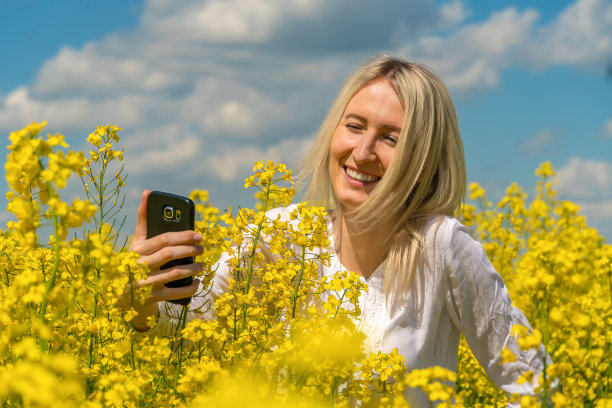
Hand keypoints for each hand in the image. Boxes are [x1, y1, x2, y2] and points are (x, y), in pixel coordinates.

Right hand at [121, 190, 202, 330]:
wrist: (118, 294)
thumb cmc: (132, 261)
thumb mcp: (135, 242)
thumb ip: (143, 219)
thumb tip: (147, 193)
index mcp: (136, 250)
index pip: (163, 239)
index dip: (184, 236)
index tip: (198, 235)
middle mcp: (139, 266)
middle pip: (169, 254)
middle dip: (189, 250)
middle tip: (202, 249)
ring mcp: (144, 283)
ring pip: (174, 274)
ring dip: (192, 268)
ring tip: (201, 265)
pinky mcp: (151, 298)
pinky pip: (174, 293)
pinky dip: (188, 288)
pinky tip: (197, 282)